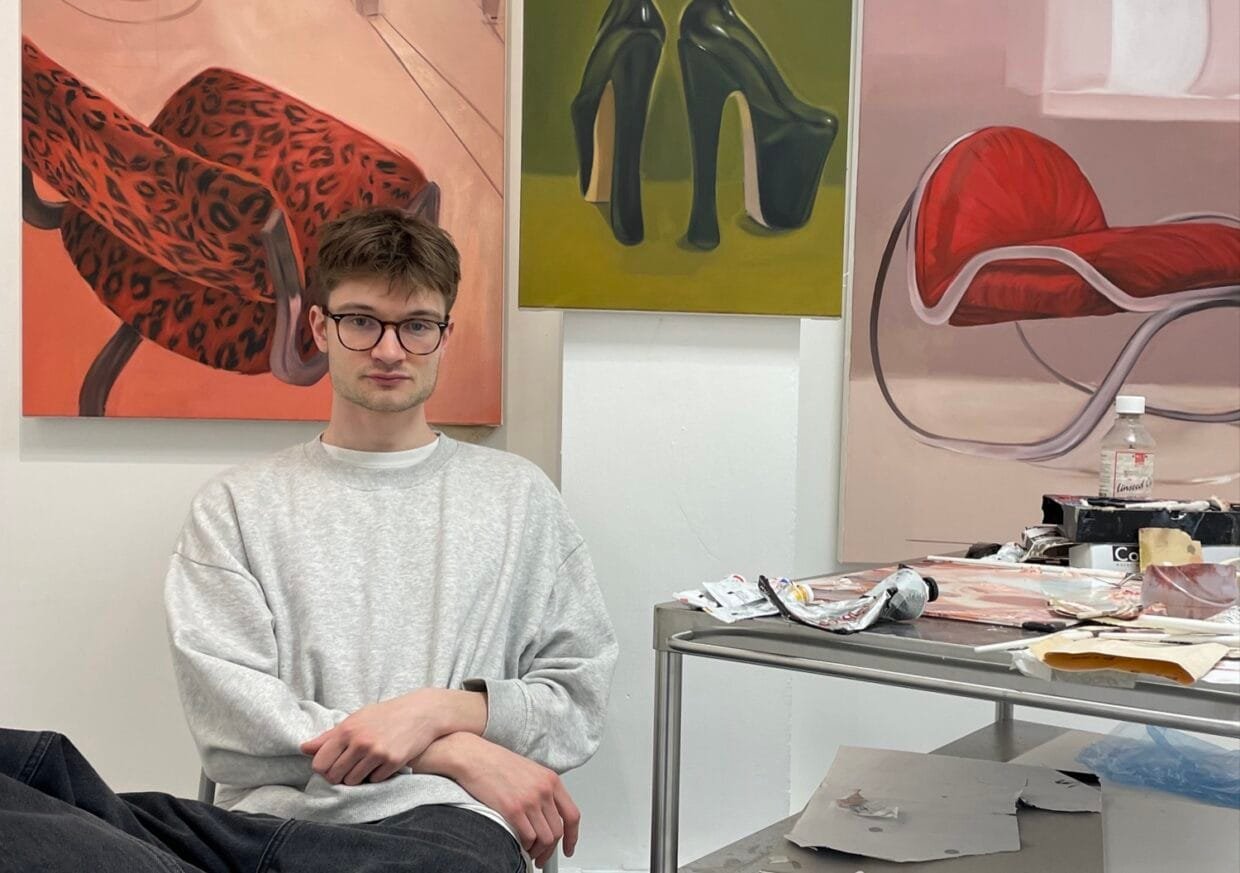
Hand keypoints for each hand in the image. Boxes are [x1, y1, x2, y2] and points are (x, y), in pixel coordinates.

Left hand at [300, 688, 483, 785]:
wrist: (421, 712)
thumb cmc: (385, 715)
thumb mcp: (355, 719)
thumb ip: (329, 736)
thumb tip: (303, 748)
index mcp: (347, 730)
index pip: (320, 763)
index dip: (324, 768)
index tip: (333, 765)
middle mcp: (360, 742)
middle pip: (335, 776)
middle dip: (340, 775)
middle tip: (351, 766)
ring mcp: (377, 753)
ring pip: (353, 781)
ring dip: (358, 777)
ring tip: (366, 764)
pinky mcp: (392, 762)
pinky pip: (374, 780)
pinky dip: (376, 775)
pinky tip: (382, 762)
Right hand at [431, 734, 579, 867]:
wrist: (473, 756)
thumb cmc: (495, 762)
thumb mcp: (529, 770)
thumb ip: (542, 790)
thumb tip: (547, 815)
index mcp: (550, 780)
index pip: (572, 815)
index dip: (572, 836)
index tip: (568, 847)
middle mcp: (543, 790)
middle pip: (558, 831)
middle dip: (550, 850)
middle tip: (543, 856)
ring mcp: (529, 800)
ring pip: (545, 838)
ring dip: (538, 851)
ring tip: (530, 852)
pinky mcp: (513, 809)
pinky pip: (528, 838)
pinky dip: (525, 847)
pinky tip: (519, 845)